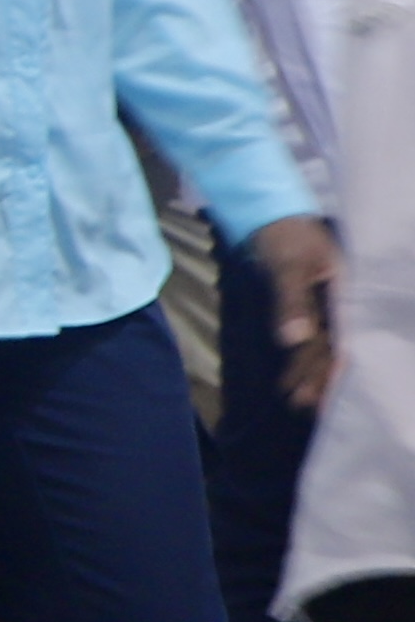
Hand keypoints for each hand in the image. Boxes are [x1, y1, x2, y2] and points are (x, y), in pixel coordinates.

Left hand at [255, 214, 344, 413]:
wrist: (272, 214)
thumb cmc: (286, 235)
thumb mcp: (289, 265)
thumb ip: (291, 302)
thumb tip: (294, 340)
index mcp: (348, 292)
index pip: (345, 337)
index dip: (337, 367)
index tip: (329, 394)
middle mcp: (343, 301)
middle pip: (335, 345)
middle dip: (322, 376)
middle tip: (309, 407)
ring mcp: (327, 303)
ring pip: (322, 343)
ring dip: (309, 371)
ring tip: (296, 400)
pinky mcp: (311, 305)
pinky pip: (310, 335)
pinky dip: (300, 356)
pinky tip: (291, 377)